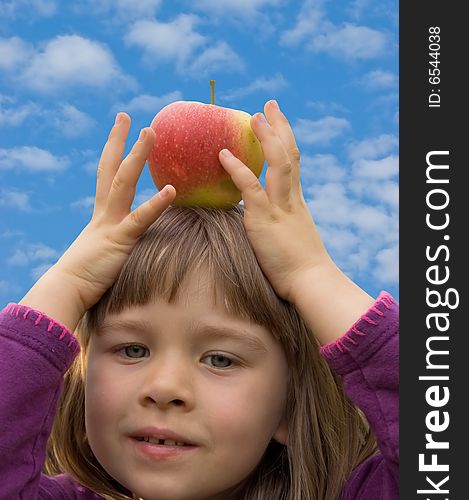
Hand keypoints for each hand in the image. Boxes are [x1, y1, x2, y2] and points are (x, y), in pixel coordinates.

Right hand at [20, 113, 175, 330]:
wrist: (68, 290)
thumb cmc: (87, 277)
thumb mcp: (106, 252)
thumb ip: (121, 241)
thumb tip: (133, 243)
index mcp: (102, 215)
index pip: (107, 175)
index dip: (113, 152)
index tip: (119, 130)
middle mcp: (105, 213)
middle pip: (112, 170)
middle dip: (120, 142)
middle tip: (126, 116)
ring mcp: (111, 224)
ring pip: (124, 183)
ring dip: (138, 157)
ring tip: (151, 133)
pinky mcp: (120, 241)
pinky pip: (140, 220)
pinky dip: (155, 204)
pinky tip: (171, 190)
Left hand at [219, 100, 373, 343]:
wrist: (311, 281)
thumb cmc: (301, 268)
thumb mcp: (293, 240)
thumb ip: (281, 227)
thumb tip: (267, 227)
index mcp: (296, 202)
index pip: (293, 164)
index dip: (285, 141)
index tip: (278, 124)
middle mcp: (290, 199)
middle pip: (289, 154)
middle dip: (279, 127)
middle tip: (268, 105)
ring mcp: (279, 207)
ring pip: (277, 163)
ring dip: (266, 136)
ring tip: (254, 115)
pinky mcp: (264, 220)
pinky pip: (250, 188)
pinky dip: (237, 169)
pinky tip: (223, 155)